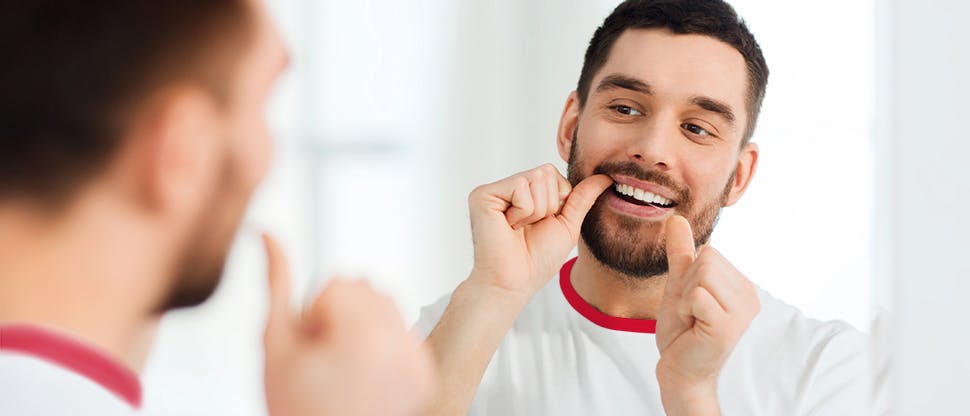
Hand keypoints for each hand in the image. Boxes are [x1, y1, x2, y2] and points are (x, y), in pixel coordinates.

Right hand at [261, 234, 434, 415]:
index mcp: (366, 336)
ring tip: (343, 366)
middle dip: (340, 315)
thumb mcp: (274, 344)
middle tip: (325, 359)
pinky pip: (403, 331)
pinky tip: (363, 375)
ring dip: (362, 325)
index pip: (338, 284)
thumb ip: (276, 284)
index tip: (311, 349)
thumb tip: (268, 235)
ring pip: (386, 305)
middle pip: (365, 288)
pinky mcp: (425, 375)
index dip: (313, 315)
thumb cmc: (297, 407)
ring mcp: (418, 362)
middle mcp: (401, 347)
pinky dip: (383, 345)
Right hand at [465, 164, 611, 300]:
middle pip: (546, 172)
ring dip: (536, 211)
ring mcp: (494, 190)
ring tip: (518, 228)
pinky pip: (520, 187)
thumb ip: (583, 198)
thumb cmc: (537, 259)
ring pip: (535, 178)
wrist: (515, 282)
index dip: (558, 202)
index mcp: (525, 193)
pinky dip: (523, 212)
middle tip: (528, 228)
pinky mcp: (483, 195)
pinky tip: (508, 226)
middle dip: (548, 205)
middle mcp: (507, 188)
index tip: (541, 225)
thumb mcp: (567, 224)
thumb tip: (606, 176)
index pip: (554, 174)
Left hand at [654, 216, 759, 413]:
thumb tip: (676, 218)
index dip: (689, 276)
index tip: (693, 303)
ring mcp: (742, 312)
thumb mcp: (679, 285)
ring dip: (685, 298)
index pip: (709, 252)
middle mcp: (750, 297)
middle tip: (691, 313)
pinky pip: (696, 295)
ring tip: (693, 320)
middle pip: (707, 258)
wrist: (678, 369)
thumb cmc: (681, 331)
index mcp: (742, 286)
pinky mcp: (727, 326)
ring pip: (702, 274)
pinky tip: (693, 328)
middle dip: (687, 285)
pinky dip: (685, 309)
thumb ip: (681, 253)